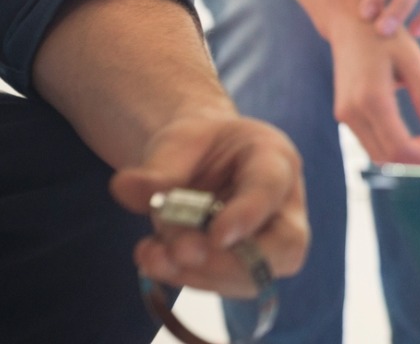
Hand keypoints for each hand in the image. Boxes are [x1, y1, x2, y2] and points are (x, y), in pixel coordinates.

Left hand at [109, 115, 308, 296]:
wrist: (198, 162)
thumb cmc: (198, 145)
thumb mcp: (176, 141)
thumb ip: (158, 166)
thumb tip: (126, 187)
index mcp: (273, 158)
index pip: (271, 187)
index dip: (248, 214)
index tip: (216, 236)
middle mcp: (282, 205)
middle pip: (286, 247)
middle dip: (233, 262)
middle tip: (183, 253)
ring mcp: (267, 241)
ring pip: (255, 277)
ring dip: (201, 275)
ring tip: (154, 256)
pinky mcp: (243, 267)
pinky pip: (225, 286)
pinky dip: (186, 279)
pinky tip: (154, 261)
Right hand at [325, 12, 419, 165]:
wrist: (350, 23)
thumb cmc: (386, 37)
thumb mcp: (414, 60)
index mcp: (371, 99)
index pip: (401, 148)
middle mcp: (352, 113)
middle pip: (390, 158)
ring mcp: (345, 116)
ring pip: (380, 156)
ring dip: (411, 157)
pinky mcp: (345, 115)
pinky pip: (373, 144)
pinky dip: (397, 149)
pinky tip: (418, 138)